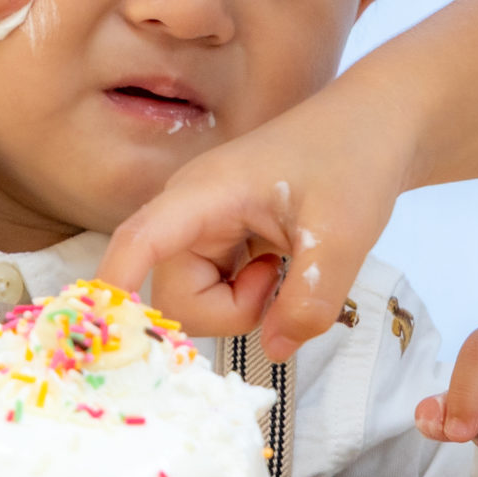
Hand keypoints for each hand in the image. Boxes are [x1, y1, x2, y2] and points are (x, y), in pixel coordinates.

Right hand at [96, 75, 415, 355]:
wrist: (376, 126)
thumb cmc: (354, 160)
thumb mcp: (344, 235)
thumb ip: (310, 301)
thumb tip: (275, 350)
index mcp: (203, 194)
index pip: (137, 242)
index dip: (114, 287)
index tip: (101, 333)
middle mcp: (190, 211)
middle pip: (174, 293)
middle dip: (227, 312)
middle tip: (279, 283)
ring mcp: (204, 226)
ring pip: (197, 298)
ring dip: (242, 305)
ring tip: (286, 265)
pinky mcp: (223, 239)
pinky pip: (218, 290)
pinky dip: (251, 295)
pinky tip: (281, 264)